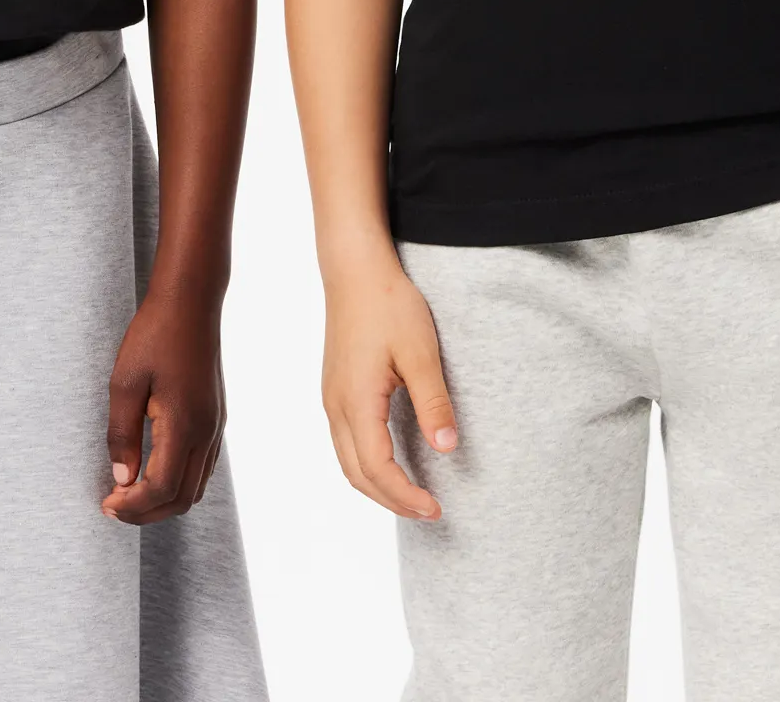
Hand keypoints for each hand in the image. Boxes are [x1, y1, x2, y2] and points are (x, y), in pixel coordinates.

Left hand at [102, 282, 225, 525]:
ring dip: (163, 500)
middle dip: (147, 512)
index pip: (161, 488)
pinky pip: (202, 467)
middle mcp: (207, 432)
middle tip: (113, 505)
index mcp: (184, 424)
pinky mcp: (216, 417)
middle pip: (182, 498)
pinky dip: (178, 482)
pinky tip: (152, 470)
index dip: (133, 506)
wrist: (191, 302)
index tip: (106, 503)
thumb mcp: (125, 383)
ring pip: (196, 487)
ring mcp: (216, 425)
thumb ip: (122, 435)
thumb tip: (122, 479)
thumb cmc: (155, 335)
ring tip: (129, 492)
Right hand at [322, 254, 455, 519]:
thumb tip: (447, 448)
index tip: (437, 508)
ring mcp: (331, 397)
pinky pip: (346, 441)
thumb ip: (433, 402)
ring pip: (347, 461)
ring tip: (412, 494)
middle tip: (430, 510)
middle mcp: (336, 406)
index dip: (405, 496)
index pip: (376, 468)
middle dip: (392, 501)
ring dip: (377, 486)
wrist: (355, 269)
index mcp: (356, 401)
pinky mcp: (335, 388)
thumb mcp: (420, 352)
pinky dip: (367, 464)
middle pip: (357, 474)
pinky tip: (391, 460)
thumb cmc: (388, 304)